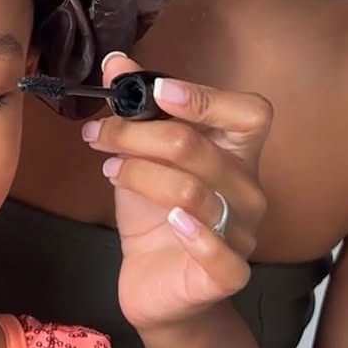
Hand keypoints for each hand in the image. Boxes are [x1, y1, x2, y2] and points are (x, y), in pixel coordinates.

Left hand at [86, 52, 271, 334]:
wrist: (156, 285)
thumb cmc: (154, 213)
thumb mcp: (140, 156)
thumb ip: (135, 109)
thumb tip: (116, 62)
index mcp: (236, 153)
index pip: (249, 113)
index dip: (205, 97)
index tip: (155, 90)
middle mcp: (247, 189)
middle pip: (195, 147)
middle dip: (136, 135)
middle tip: (98, 135)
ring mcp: (242, 233)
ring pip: (191, 191)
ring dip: (139, 174)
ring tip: (109, 170)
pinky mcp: (228, 274)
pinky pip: (220, 253)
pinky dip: (194, 234)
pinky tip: (169, 222)